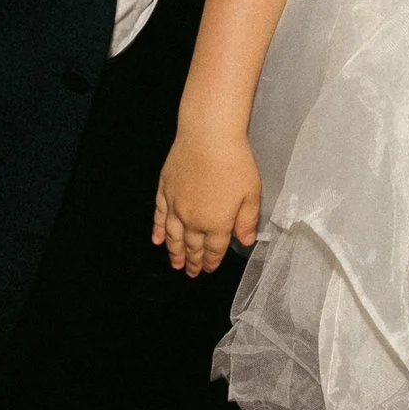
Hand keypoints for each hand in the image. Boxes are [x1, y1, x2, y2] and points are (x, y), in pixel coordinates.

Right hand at [152, 124, 260, 276]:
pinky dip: (157, 230)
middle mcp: (192, 219)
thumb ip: (247, 220)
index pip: (214, 249)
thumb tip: (245, 242)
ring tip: (175, 263)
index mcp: (216, 223)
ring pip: (172, 236)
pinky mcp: (165, 190)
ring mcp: (175, 205)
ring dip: (174, 252)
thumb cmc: (234, 162)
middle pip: (192, 246)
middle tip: (192, 272)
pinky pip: (159, 216)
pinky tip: (157, 239)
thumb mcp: (251, 193)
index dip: (211, 261)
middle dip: (193, 261)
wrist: (208, 137)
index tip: (209, 269)